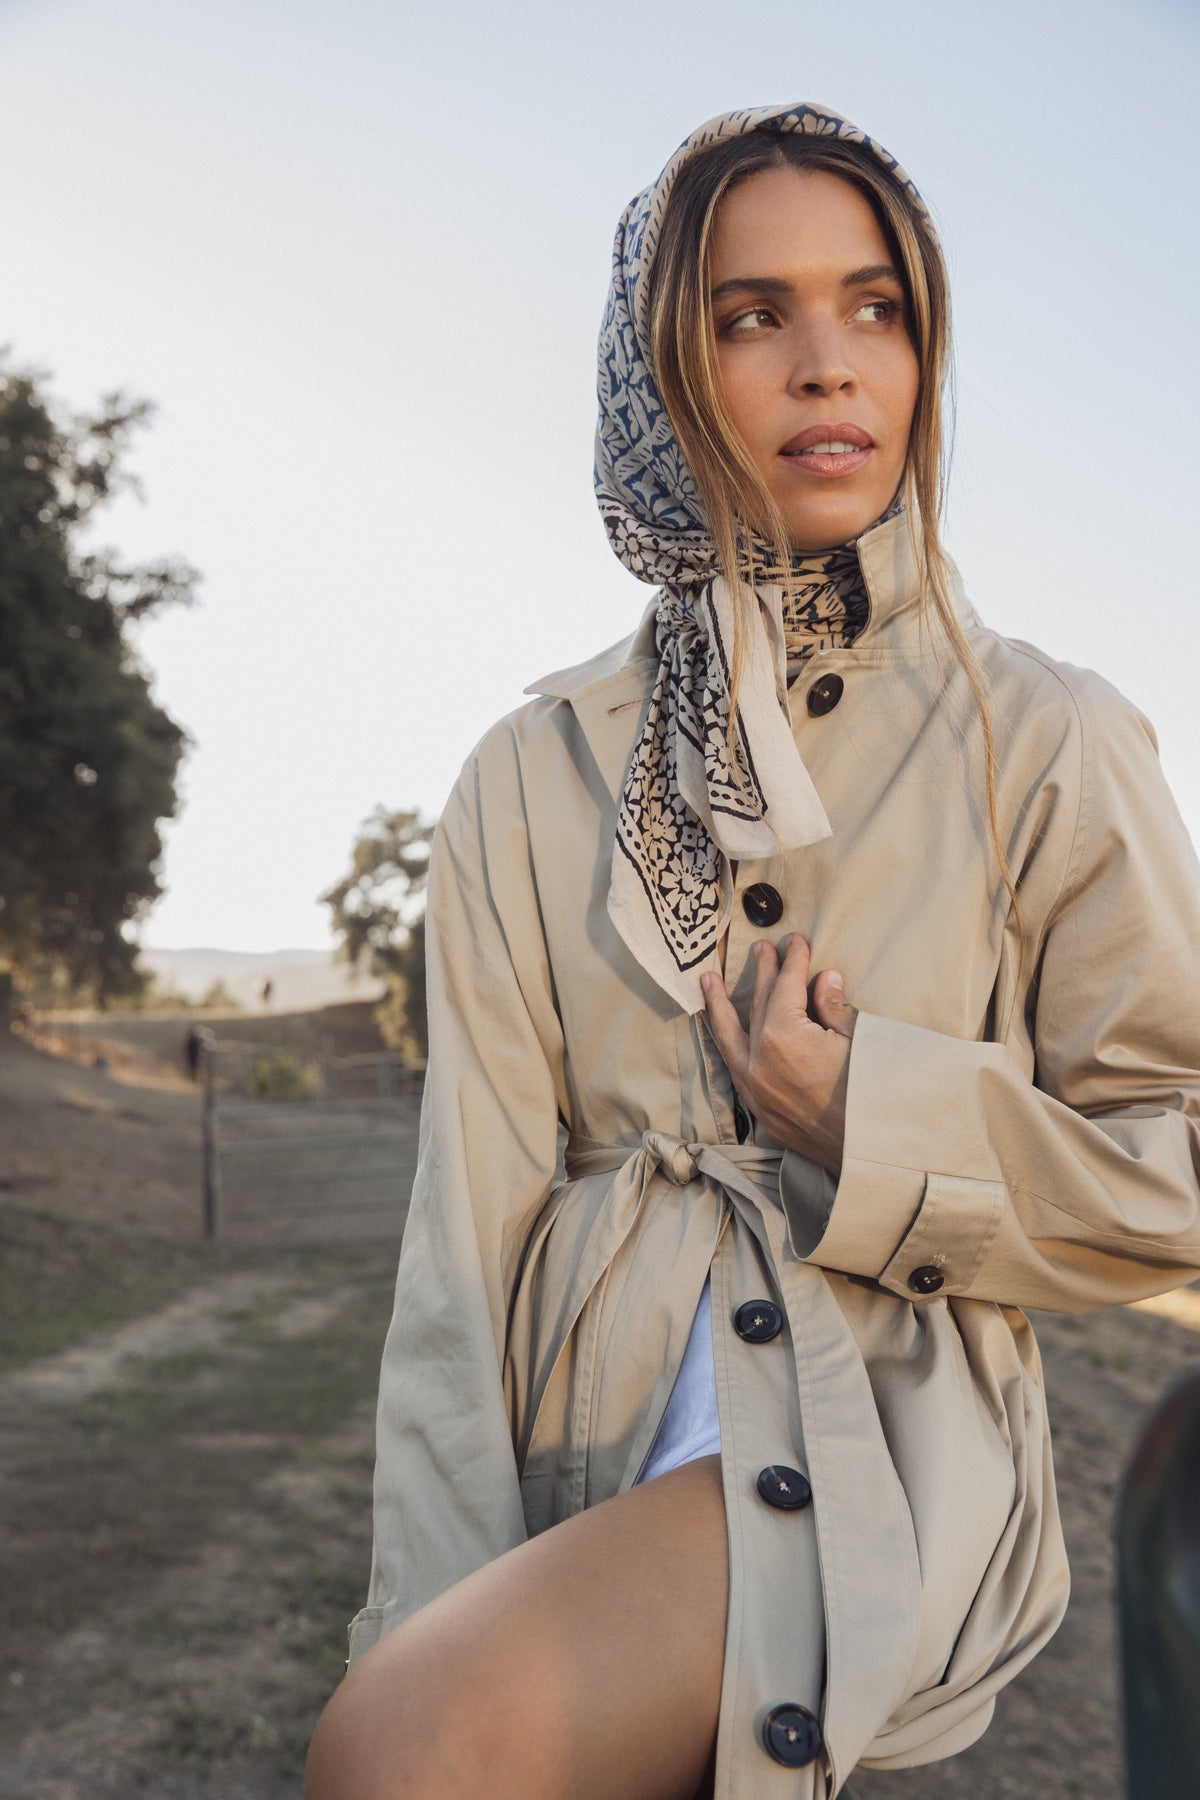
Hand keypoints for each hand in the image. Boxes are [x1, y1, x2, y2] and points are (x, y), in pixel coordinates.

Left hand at [701, 934, 856, 1174]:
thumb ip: (834, 1007)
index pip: (786, 987)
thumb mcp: (859, 1039)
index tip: (797, 941)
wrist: (875, 1155)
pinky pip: (736, 1068)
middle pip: (759, 1006)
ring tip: (708, 982)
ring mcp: (756, 1090)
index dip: (793, 960)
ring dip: (720, 1008)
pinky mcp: (762, 1112)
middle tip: (762, 948)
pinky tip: (726, 1034)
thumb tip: (824, 981)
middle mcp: (759, 1061)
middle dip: (763, 974)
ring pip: (730, 1039)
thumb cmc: (874, 1094)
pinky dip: (729, 1045)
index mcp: (782, 1036)